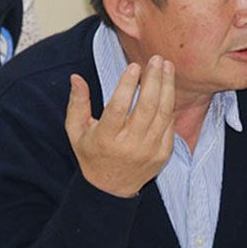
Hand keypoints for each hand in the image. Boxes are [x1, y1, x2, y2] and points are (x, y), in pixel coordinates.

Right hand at [64, 55, 174, 197]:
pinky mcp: (163, 154)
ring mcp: (149, 151)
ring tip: (167, 67)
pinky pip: (170, 125)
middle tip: (156, 59)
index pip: (118, 107)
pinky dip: (170, 104)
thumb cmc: (92, 152)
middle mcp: (130, 145)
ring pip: (163, 113)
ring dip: (167, 87)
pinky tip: (168, 87)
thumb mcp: (76, 130)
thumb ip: (77, 103)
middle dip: (154, 79)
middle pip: (146, 107)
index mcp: (106, 139)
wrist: (111, 188)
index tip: (134, 66)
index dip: (127, 85)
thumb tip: (76, 77)